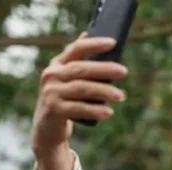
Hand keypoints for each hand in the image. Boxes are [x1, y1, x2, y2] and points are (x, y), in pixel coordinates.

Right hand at [31, 33, 128, 169]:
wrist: (47, 128)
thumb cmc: (65, 100)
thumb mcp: (70, 81)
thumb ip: (80, 64)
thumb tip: (95, 39)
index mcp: (58, 64)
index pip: (76, 49)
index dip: (94, 44)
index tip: (113, 43)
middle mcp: (51, 75)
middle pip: (81, 69)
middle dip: (104, 69)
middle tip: (124, 72)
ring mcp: (51, 92)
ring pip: (81, 88)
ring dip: (103, 91)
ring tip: (121, 96)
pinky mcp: (54, 110)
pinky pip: (78, 108)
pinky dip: (94, 110)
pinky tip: (109, 112)